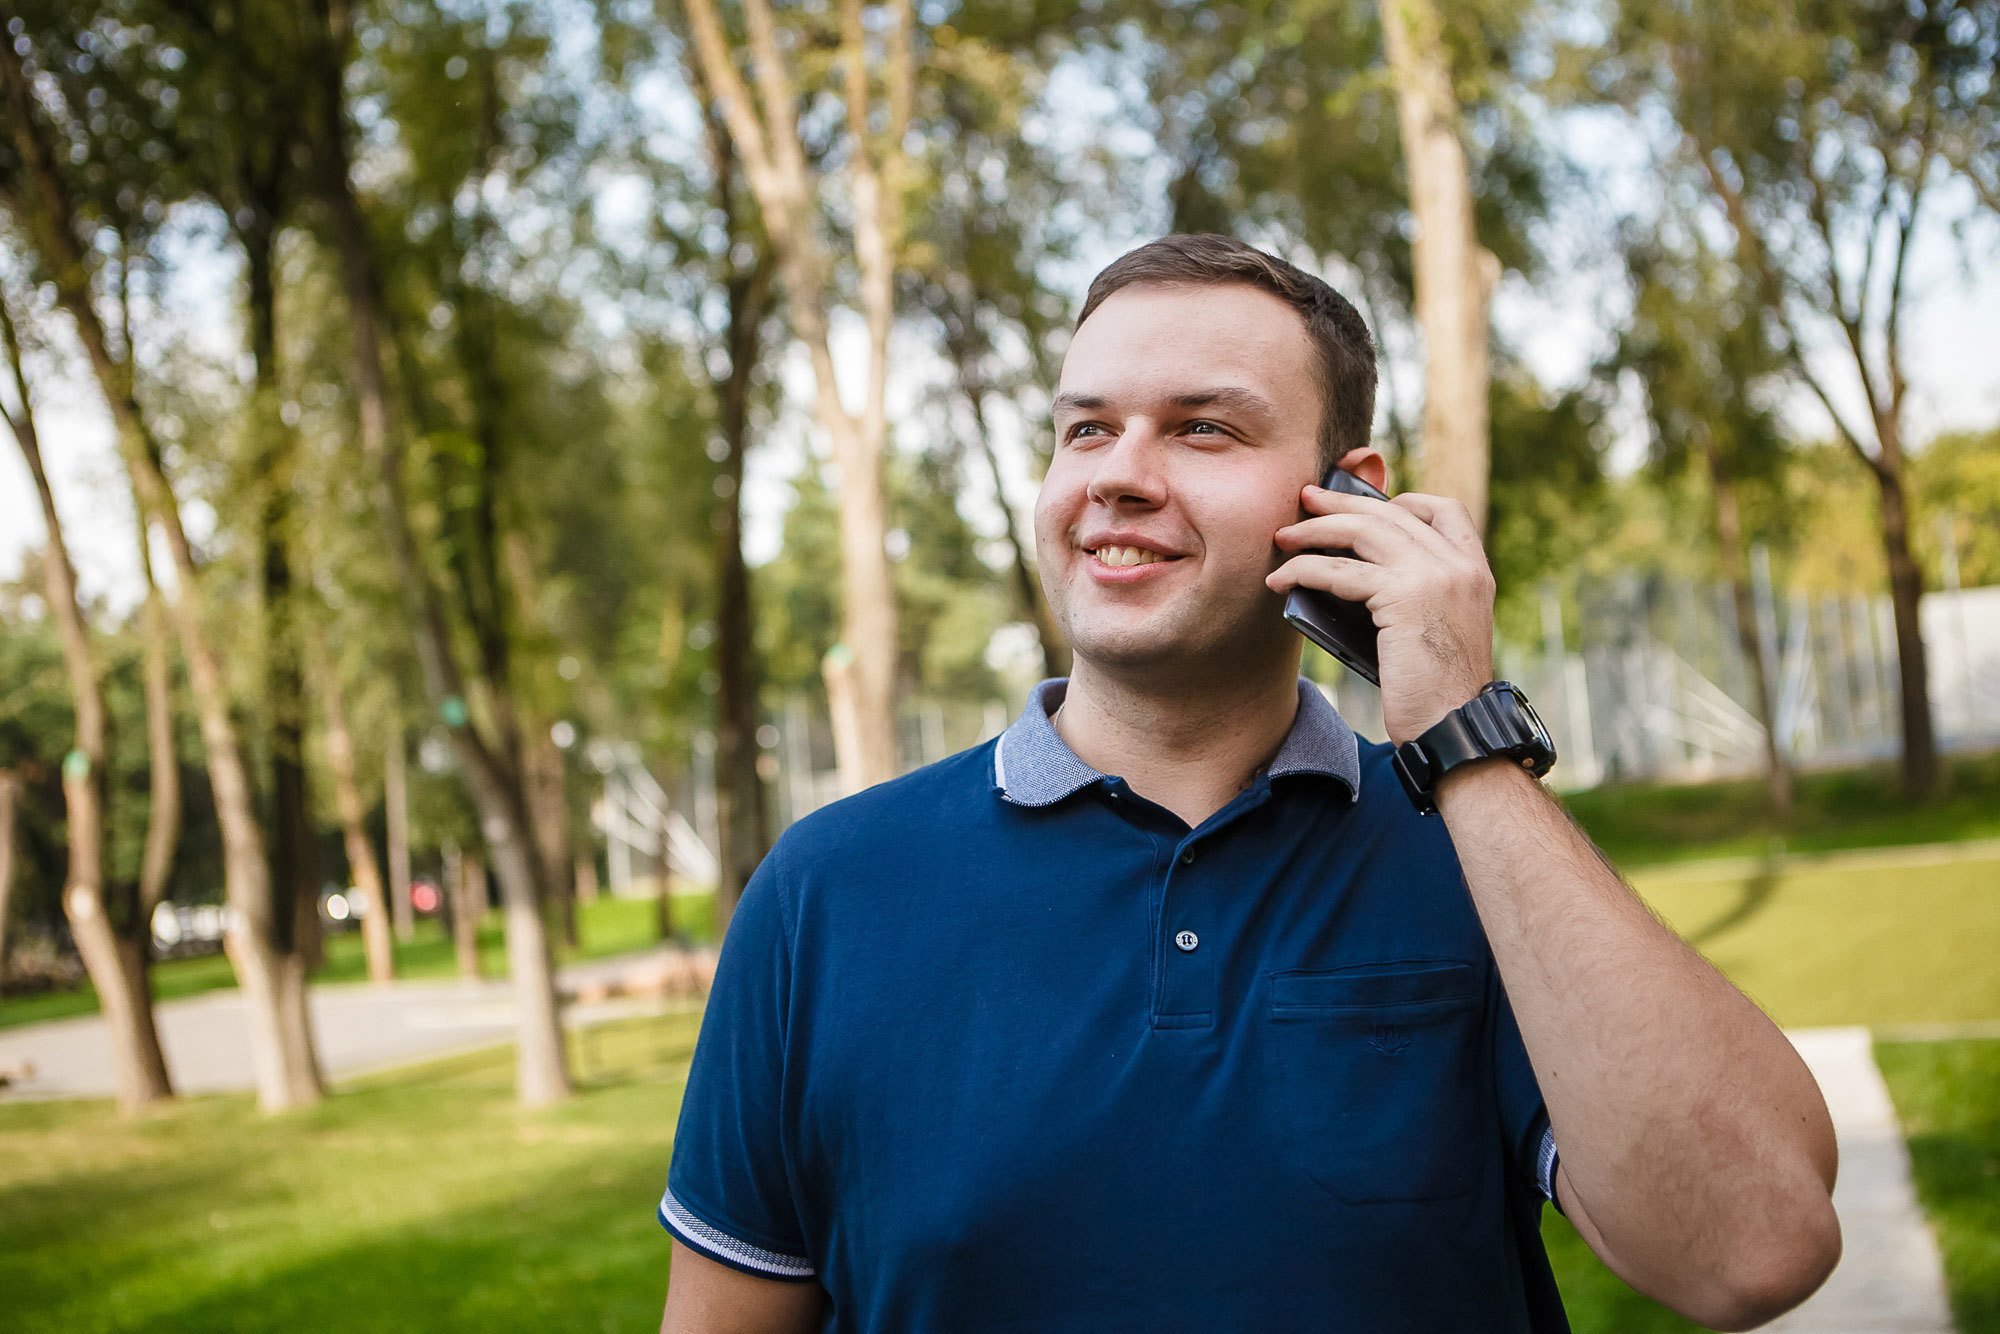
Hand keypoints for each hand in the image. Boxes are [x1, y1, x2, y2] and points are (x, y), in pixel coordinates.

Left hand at [1267, 484, 1495, 743]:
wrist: (1453, 727)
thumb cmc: (1436, 692)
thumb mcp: (1438, 629)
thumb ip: (1415, 595)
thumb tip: (1353, 574)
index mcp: (1474, 570)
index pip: (1444, 510)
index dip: (1402, 499)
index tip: (1365, 505)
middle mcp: (1459, 565)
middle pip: (1390, 514)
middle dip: (1340, 504)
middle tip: (1303, 500)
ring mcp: (1435, 576)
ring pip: (1363, 532)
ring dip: (1315, 530)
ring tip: (1283, 537)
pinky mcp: (1404, 597)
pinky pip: (1341, 571)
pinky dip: (1304, 570)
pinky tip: (1282, 580)